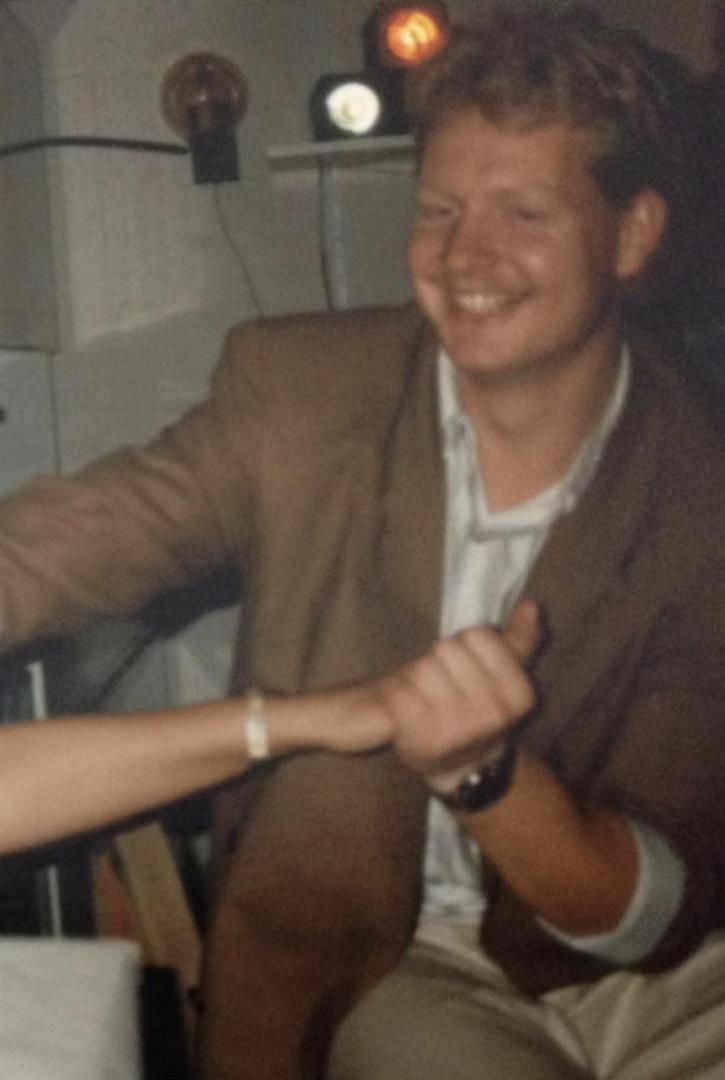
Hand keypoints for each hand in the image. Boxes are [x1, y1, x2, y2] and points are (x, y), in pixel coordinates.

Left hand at [381, 599, 539, 789]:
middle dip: (441, 660)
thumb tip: (531, 605)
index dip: (466, 645)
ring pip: (421, 667)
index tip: (469, 666)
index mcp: (518, 693)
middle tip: (446, 683)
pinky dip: (399, 694)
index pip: (478, 635)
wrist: (462, 768)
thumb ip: (520, 640)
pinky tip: (409, 707)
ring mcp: (457, 727)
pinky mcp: (422, 737)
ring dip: (418, 677)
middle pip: (446, 648)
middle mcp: (492, 711)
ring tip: (428, 695)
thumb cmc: (482, 710)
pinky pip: (399, 692)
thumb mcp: (508, 677)